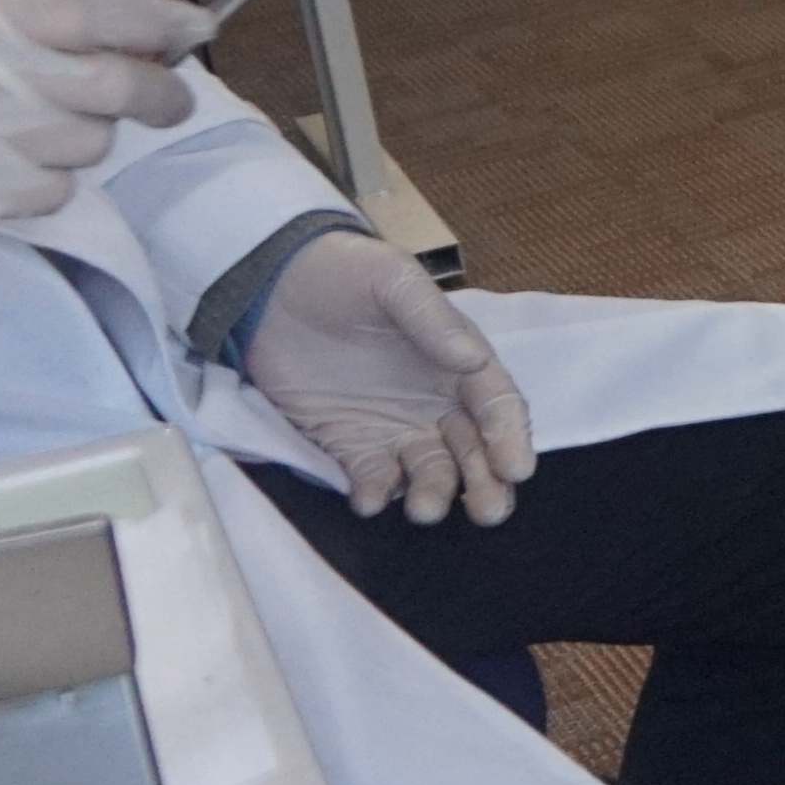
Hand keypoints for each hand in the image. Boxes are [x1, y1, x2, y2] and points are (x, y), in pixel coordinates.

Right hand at [0, 0, 210, 245]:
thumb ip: (18, 23)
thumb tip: (128, 37)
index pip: (95, 11)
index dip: (159, 20)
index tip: (198, 29)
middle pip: (117, 84)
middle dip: (161, 93)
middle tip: (170, 101)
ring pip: (89, 142)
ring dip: (82, 141)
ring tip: (33, 135)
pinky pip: (52, 191)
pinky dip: (43, 185)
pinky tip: (1, 173)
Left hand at [247, 232, 533, 523]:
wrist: (268, 286)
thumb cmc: (344, 273)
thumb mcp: (393, 280)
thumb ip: (432, 321)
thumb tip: (473, 360)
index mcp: (458, 361)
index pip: (496, 405)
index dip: (509, 436)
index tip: (516, 468)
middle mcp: (435, 402)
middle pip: (473, 450)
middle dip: (486, 482)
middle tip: (487, 511)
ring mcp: (392, 426)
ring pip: (429, 471)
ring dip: (434, 493)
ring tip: (425, 510)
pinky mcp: (347, 443)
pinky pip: (370, 477)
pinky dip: (375, 494)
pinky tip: (369, 500)